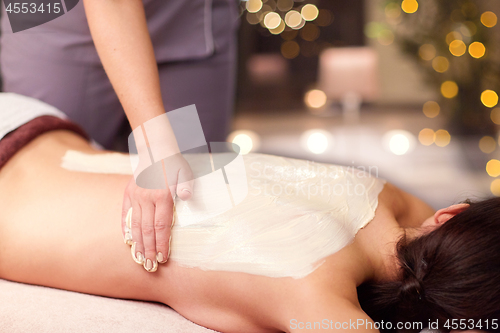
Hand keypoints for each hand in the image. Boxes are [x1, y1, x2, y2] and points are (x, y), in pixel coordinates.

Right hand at [121, 155, 193, 271]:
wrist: (156, 149)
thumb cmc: (175, 164)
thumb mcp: (186, 172)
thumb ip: (186, 185)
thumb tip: (186, 196)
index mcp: (162, 195)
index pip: (161, 226)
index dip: (162, 243)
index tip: (162, 258)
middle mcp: (146, 198)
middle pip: (147, 229)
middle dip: (149, 249)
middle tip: (150, 266)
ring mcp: (135, 196)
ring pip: (136, 225)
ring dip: (138, 244)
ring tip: (139, 259)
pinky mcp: (128, 193)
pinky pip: (125, 214)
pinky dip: (126, 229)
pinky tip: (128, 241)